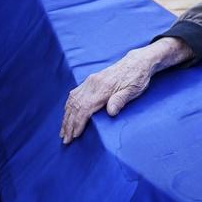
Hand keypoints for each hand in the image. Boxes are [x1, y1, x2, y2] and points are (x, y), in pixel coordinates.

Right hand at [60, 38, 191, 143]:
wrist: (138, 62)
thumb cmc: (138, 78)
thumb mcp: (134, 90)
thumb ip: (121, 100)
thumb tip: (111, 112)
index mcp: (103, 88)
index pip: (85, 108)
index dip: (78, 123)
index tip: (75, 135)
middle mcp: (93, 84)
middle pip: (75, 106)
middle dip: (69, 124)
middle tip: (66, 140)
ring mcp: (90, 81)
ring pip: (72, 100)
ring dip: (66, 117)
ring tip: (63, 131)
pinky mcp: (91, 80)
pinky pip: (75, 94)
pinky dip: (69, 106)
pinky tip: (67, 114)